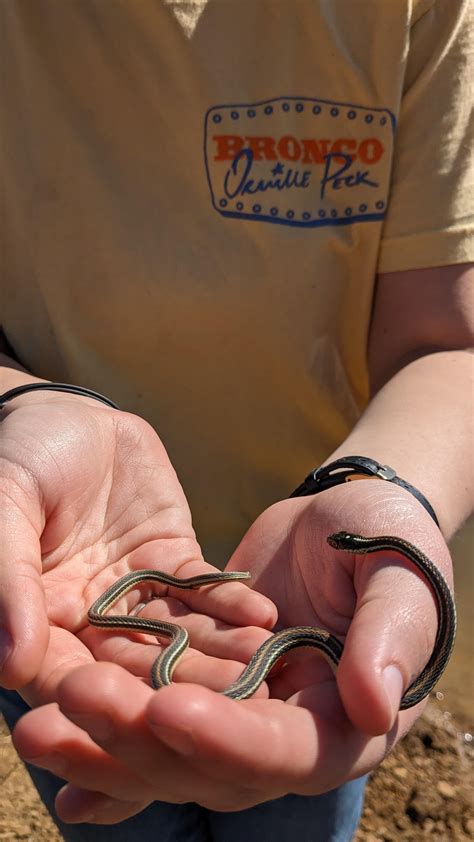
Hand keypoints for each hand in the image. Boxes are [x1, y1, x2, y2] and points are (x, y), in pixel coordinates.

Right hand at [0, 391, 275, 700]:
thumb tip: (10, 667)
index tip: (146, 718)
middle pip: (132, 664)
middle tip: (228, 704)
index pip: (65, 674)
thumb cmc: (20, 456)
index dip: (102, 698)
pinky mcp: (170, 558)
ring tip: (260, 662)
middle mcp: (87, 617)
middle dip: (180, 684)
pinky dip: (229, 601)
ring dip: (217, 649)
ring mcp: (134, 589)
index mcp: (37, 618)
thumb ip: (8, 581)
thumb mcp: (6, 506)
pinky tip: (263, 615)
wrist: (68, 416)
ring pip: (175, 632)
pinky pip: (200, 586)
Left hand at [12, 479, 451, 822]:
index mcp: (345, 721)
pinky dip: (106, 726)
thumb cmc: (395, 538)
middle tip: (69, 702)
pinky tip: (48, 731)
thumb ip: (391, 636)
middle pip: (208, 761)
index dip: (227, 737)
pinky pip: (152, 707)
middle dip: (137, 738)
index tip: (168, 707)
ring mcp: (242, 711)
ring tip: (35, 723)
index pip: (285, 750)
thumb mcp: (401, 575)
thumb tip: (371, 706)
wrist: (353, 512)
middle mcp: (288, 733)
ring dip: (104, 738)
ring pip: (167, 745)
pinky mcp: (206, 681)